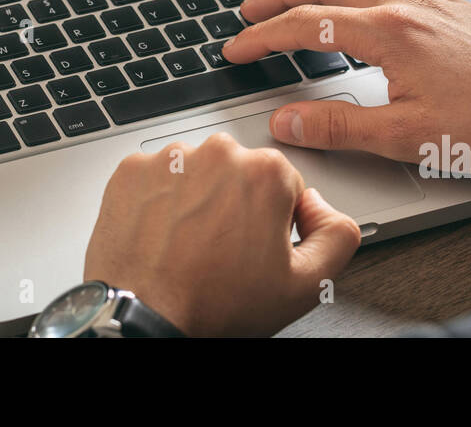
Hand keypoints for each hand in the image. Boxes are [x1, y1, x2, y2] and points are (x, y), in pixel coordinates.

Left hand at [84, 133, 360, 336]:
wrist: (145, 317)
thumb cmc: (214, 304)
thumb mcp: (305, 285)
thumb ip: (338, 235)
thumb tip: (324, 208)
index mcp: (266, 172)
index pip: (284, 184)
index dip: (274, 220)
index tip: (256, 245)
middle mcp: (218, 153)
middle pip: (239, 172)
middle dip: (236, 204)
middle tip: (223, 249)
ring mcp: (171, 158)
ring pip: (197, 172)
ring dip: (197, 199)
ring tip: (189, 244)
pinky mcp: (132, 169)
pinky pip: (157, 176)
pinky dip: (159, 199)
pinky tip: (163, 233)